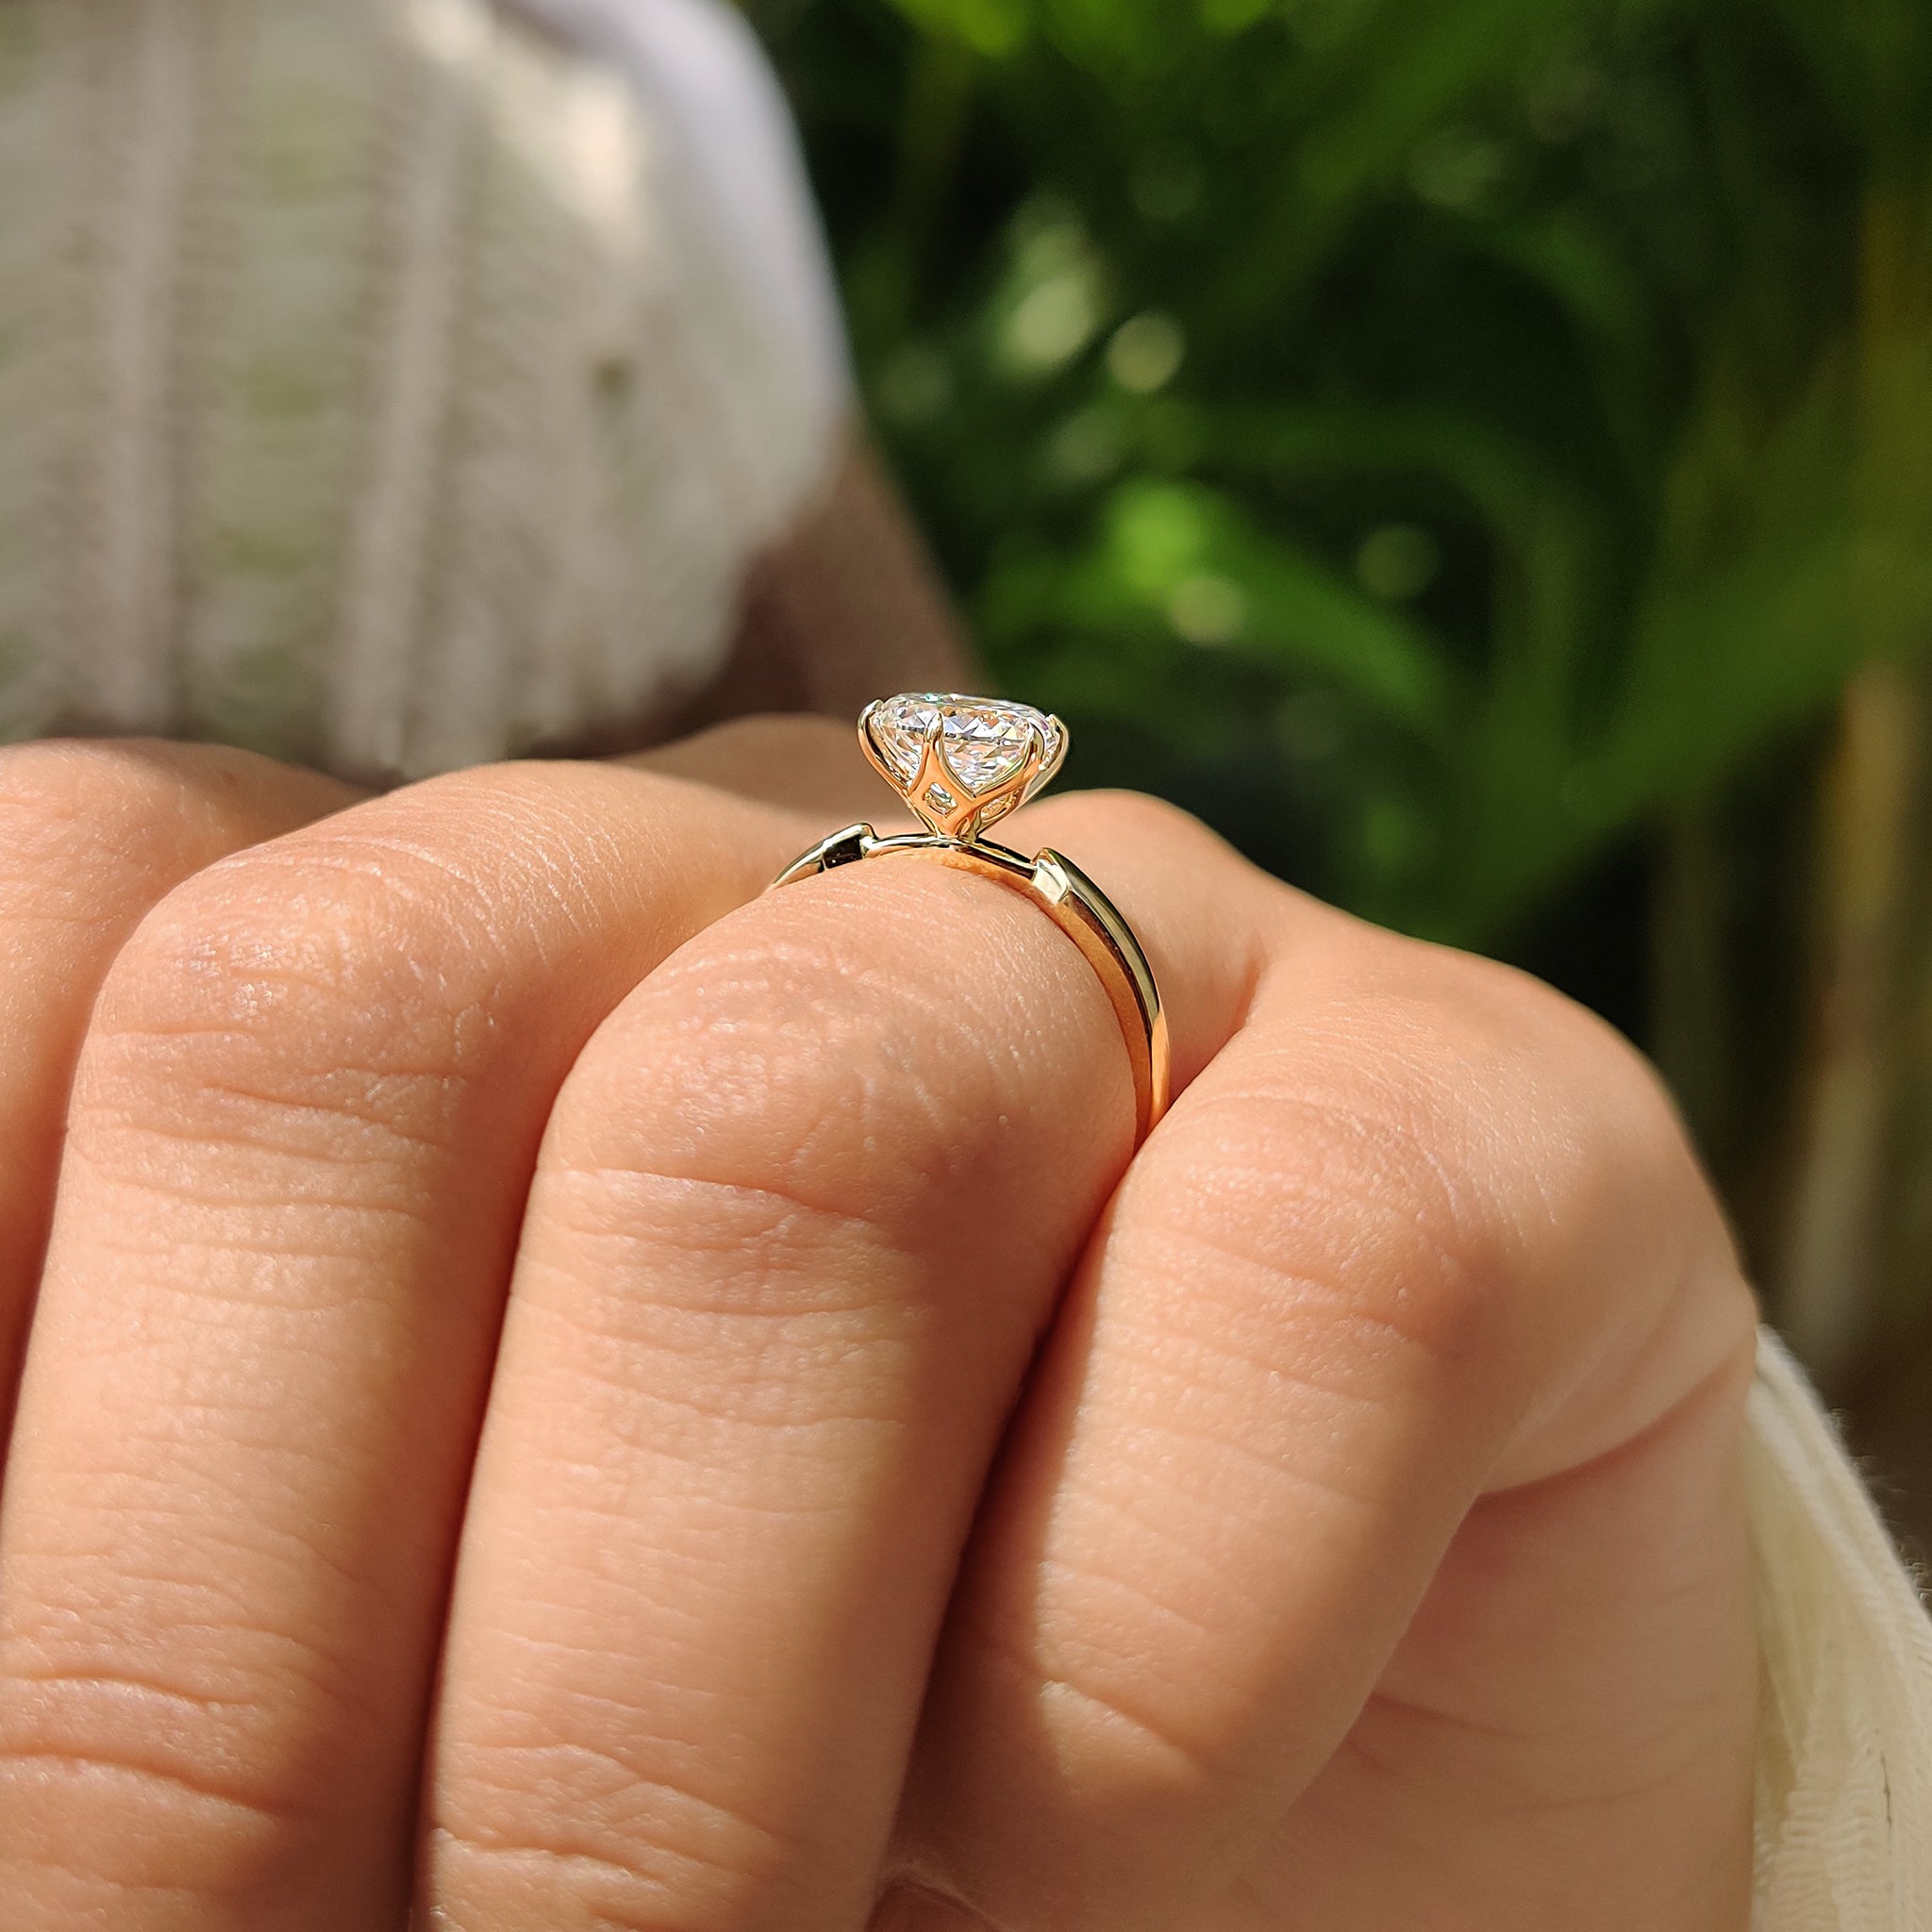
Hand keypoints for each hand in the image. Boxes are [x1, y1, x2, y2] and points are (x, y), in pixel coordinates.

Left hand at [0, 721, 1756, 1929]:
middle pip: (358, 1013)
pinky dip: (1155, 1656)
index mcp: (444, 977)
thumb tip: (46, 1796)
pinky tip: (1128, 1834)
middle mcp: (760, 895)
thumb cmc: (798, 1835)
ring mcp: (1134, 955)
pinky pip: (1303, 1263)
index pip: (65, 914)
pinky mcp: (1471, 1109)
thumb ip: (163, 1657)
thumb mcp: (377, 1753)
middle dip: (208, 1636)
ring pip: (810, 1124)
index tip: (46, 1806)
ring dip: (681, 1691)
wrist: (1317, 1848)